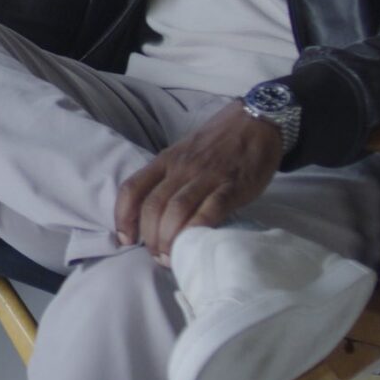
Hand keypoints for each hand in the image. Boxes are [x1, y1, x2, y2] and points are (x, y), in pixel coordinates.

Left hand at [114, 104, 283, 260]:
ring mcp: (207, 176)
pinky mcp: (233, 185)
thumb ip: (169, 178)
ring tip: (171, 258)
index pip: (132, 189)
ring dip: (169, 238)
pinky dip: (198, 229)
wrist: (256, 121)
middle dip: (150, 237)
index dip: (123, 217)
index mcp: (165, 161)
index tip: (126, 240)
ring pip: (177, 210)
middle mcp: (181, 168)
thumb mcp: (184, 153)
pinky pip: (211, 209)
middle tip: (157, 257)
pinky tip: (194, 244)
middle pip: (153, 206)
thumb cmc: (217, 142)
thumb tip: (154, 216)